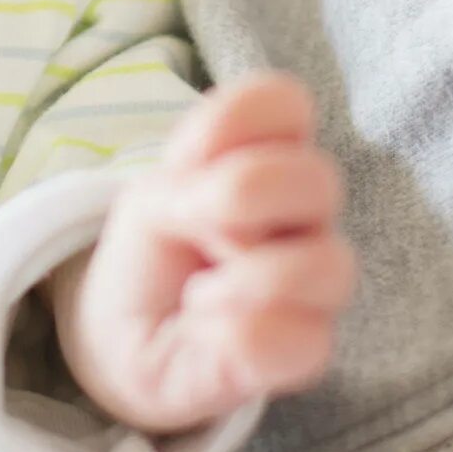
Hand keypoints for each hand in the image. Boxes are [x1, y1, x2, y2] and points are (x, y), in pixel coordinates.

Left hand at [55, 73, 355, 434]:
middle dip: (238, 197)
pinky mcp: (310, 348)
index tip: (186, 161)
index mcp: (271, 160)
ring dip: (245, 278)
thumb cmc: (153, 255)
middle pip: (318, 179)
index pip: (286, 103)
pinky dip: (232, 334)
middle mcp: (308, 216)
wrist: (125, 339)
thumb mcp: (149, 200)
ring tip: (200, 294)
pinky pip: (296, 338)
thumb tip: (243, 225)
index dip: (232, 121)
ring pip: (327, 265)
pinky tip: (208, 331)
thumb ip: (192, 184)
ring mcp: (318, 284)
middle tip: (193, 229)